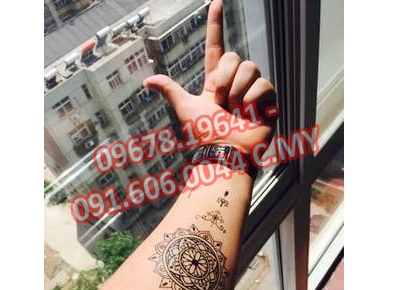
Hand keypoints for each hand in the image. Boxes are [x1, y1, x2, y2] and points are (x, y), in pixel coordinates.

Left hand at [143, 0, 276, 152]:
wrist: (225, 151)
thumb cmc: (205, 133)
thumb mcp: (185, 108)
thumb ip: (170, 90)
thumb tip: (146, 82)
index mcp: (216, 81)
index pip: (216, 47)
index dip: (215, 24)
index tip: (216, 2)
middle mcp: (235, 82)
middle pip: (234, 57)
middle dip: (225, 78)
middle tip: (221, 102)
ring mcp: (252, 90)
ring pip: (250, 67)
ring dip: (238, 91)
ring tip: (236, 110)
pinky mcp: (268, 99)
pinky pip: (264, 84)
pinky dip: (253, 100)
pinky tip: (250, 114)